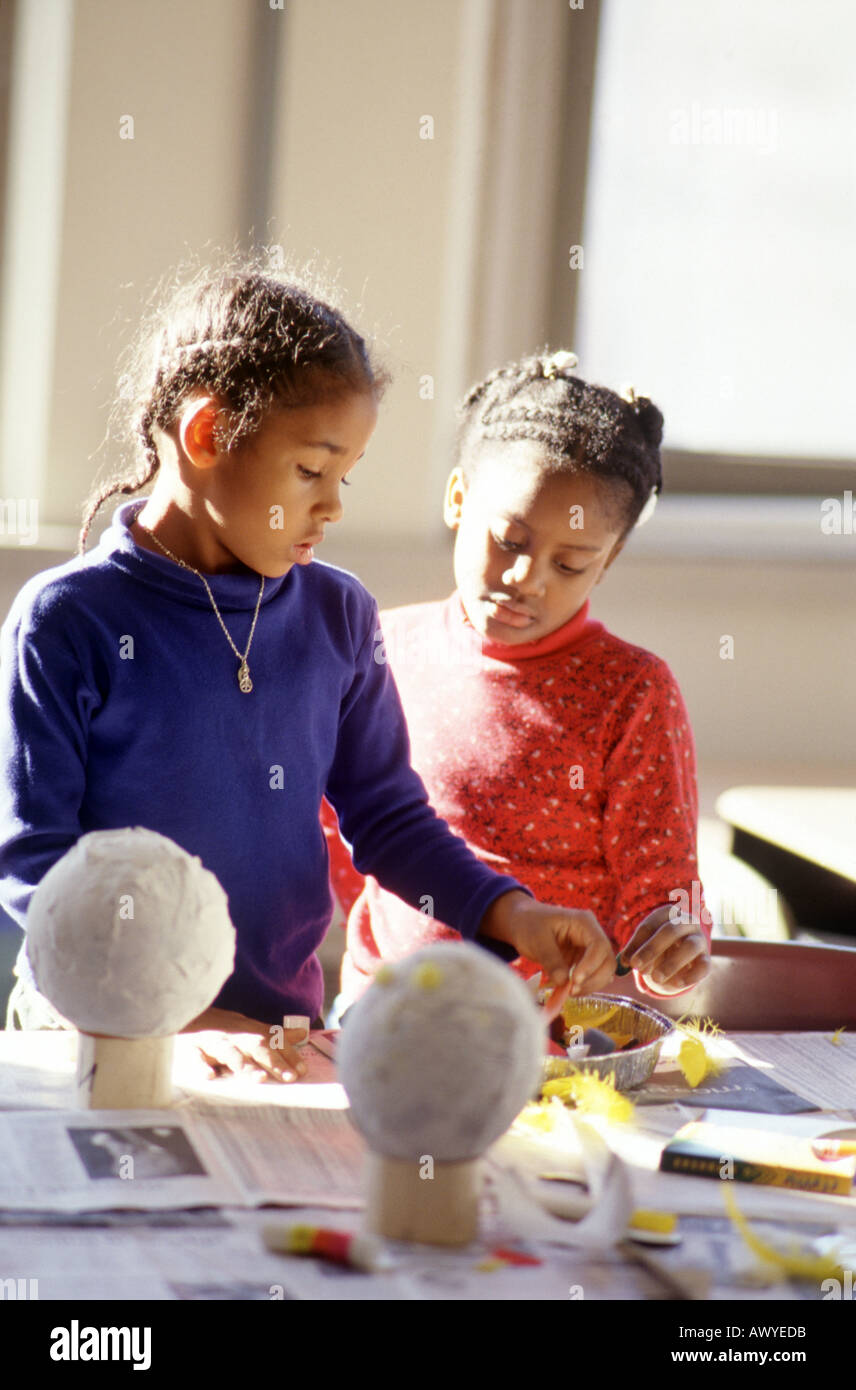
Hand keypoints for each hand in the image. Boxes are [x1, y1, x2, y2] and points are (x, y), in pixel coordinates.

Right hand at [183, 1007, 307, 1082]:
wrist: (188, 1012)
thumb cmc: (224, 1026)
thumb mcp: (251, 1027)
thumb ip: (276, 1034)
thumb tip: (303, 1033)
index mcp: (250, 1032)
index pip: (274, 1042)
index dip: (289, 1055)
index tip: (302, 1071)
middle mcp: (235, 1036)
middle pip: (256, 1047)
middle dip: (274, 1061)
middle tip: (289, 1077)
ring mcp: (214, 1042)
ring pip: (230, 1053)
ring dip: (245, 1066)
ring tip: (260, 1079)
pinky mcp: (193, 1048)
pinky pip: (197, 1057)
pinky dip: (203, 1066)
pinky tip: (210, 1076)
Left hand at [478, 890, 614, 995]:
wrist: (520, 922)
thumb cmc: (528, 924)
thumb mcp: (537, 939)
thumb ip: (551, 960)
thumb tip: (564, 982)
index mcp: (584, 922)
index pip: (599, 946)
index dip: (591, 965)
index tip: (575, 980)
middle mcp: (591, 935)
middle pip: (607, 961)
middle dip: (593, 979)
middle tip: (572, 991)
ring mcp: (588, 949)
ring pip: (602, 972)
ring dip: (589, 986)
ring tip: (568, 992)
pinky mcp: (582, 961)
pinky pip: (591, 977)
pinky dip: (582, 986)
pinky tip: (567, 991)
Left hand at [621, 905, 710, 992]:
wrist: (682, 953)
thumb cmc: (657, 945)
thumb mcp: (644, 944)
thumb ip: (633, 951)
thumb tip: (622, 963)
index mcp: (668, 913)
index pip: (652, 924)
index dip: (638, 943)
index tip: (628, 961)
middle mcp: (687, 922)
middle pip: (671, 931)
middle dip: (652, 950)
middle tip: (638, 968)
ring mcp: (700, 939)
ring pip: (690, 946)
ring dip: (671, 963)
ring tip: (655, 978)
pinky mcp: (707, 958)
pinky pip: (704, 966)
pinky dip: (690, 976)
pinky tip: (675, 984)